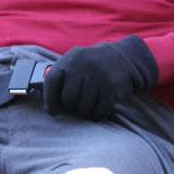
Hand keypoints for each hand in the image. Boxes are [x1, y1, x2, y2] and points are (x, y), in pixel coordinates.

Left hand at [43, 36, 157, 120]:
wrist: (125, 58)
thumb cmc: (93, 66)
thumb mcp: (75, 63)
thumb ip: (61, 79)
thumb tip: (49, 107)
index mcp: (71, 58)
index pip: (51, 80)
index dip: (49, 99)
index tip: (53, 110)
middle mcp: (83, 66)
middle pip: (68, 99)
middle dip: (71, 107)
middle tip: (77, 105)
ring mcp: (98, 76)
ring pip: (83, 108)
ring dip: (85, 111)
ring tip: (90, 103)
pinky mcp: (112, 88)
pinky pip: (98, 112)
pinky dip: (97, 114)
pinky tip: (100, 107)